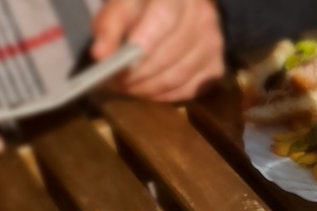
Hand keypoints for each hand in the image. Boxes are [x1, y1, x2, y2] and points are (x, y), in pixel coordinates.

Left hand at [91, 0, 225, 102]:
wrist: (182, 7)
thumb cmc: (146, 3)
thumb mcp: (127, 0)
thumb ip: (112, 21)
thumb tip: (101, 55)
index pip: (162, 17)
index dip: (138, 42)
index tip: (108, 59)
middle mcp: (201, 15)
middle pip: (168, 53)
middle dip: (135, 73)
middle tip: (111, 80)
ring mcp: (212, 42)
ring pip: (176, 76)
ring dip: (146, 88)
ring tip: (125, 86)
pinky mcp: (215, 66)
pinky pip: (187, 90)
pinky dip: (162, 95)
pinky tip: (147, 89)